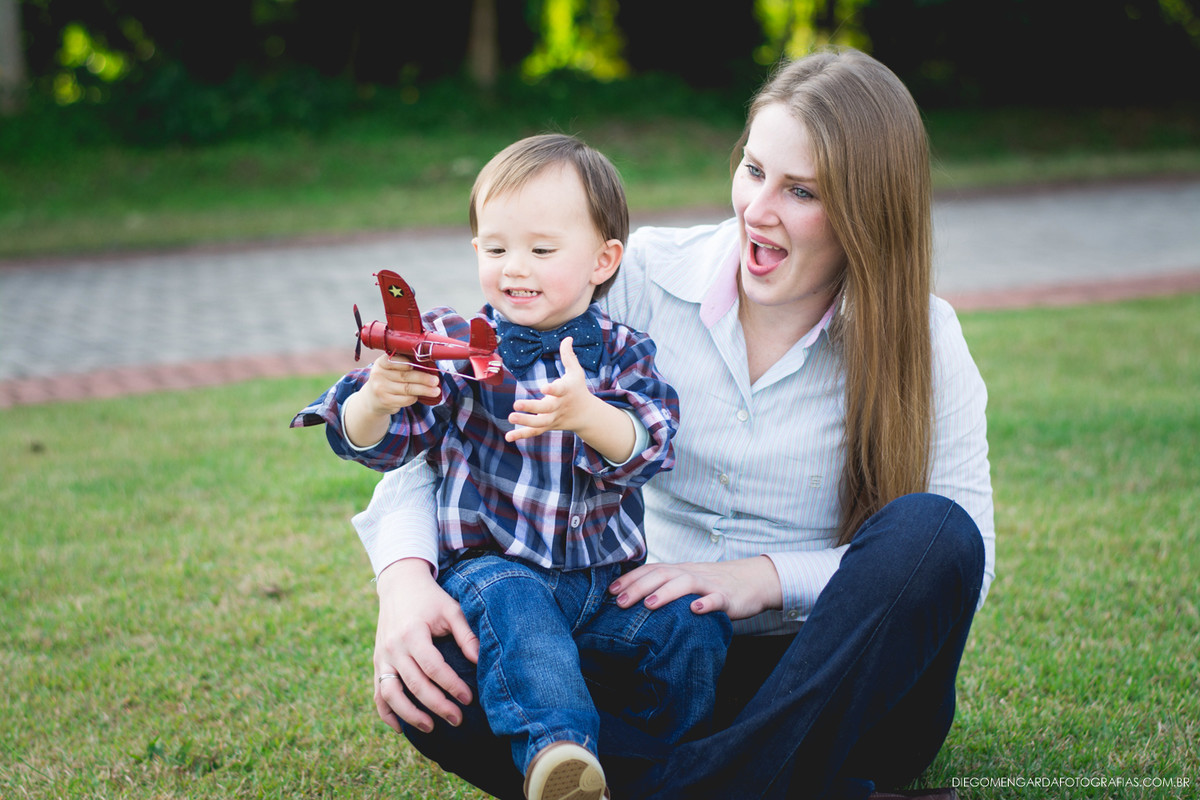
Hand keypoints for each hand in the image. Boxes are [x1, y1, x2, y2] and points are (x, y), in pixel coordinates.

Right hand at [361, 353, 440, 415]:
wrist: (372, 399)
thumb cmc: (388, 380)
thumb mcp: (390, 369)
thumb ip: (403, 365)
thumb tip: (428, 365)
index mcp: (381, 363)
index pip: (394, 360)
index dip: (408, 362)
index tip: (421, 364)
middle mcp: (378, 375)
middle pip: (405, 376)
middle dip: (423, 378)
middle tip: (435, 380)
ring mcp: (381, 389)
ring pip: (407, 389)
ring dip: (424, 390)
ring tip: (436, 391)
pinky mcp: (386, 401)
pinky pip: (406, 399)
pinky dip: (415, 398)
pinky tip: (419, 396)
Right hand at [373, 559, 479, 733]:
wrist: (399, 585)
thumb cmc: (430, 599)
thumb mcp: (451, 609)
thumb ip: (466, 634)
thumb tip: (481, 660)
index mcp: (413, 632)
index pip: (433, 667)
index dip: (451, 685)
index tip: (469, 699)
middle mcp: (393, 647)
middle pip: (414, 684)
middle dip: (437, 705)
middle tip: (457, 720)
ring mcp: (382, 656)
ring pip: (391, 694)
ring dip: (409, 714)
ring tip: (431, 728)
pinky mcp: (377, 662)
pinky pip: (378, 692)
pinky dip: (386, 712)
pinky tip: (401, 728)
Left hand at [505, 337, 595, 442]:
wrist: (586, 415)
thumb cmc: (578, 389)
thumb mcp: (577, 372)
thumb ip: (569, 356)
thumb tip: (567, 337)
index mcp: (566, 391)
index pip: (559, 390)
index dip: (552, 389)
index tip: (544, 388)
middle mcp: (559, 406)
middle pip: (546, 409)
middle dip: (531, 407)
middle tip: (515, 403)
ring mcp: (553, 418)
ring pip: (539, 423)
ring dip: (525, 422)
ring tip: (511, 417)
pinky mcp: (547, 426)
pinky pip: (534, 432)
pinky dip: (522, 435)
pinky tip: (508, 437)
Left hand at [608, 556, 782, 621]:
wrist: (752, 580)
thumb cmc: (713, 585)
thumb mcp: (688, 583)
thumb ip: (667, 588)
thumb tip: (634, 602)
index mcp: (679, 571)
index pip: (651, 570)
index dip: (630, 579)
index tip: (610, 591)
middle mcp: (691, 573)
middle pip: (662, 574)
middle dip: (638, 587)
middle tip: (619, 602)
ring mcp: (709, 584)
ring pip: (686, 583)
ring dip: (666, 593)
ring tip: (649, 604)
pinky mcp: (728, 597)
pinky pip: (717, 599)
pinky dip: (706, 603)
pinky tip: (695, 610)